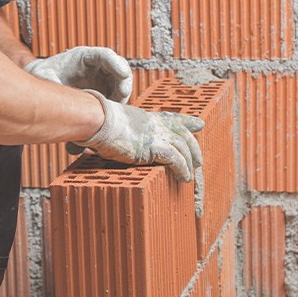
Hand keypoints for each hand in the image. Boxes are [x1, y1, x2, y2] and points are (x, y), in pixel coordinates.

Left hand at [24, 46, 132, 102]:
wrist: (45, 81)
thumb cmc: (45, 73)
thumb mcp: (43, 75)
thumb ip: (50, 80)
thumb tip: (53, 91)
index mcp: (84, 56)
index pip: (105, 56)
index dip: (116, 64)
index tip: (123, 74)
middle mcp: (97, 66)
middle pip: (119, 68)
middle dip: (124, 80)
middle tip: (124, 93)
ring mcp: (103, 78)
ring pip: (121, 83)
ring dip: (123, 94)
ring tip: (117, 106)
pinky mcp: (105, 91)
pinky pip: (117, 96)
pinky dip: (118, 103)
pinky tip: (112, 112)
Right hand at [70, 90, 203, 182]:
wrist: (98, 120)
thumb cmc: (100, 122)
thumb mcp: (116, 123)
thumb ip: (123, 129)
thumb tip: (111, 135)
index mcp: (147, 118)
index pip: (173, 118)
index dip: (187, 122)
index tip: (199, 125)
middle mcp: (155, 125)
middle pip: (183, 134)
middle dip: (194, 149)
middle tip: (199, 162)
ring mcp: (156, 135)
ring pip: (183, 148)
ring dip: (189, 164)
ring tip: (189, 177)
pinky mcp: (154, 147)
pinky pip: (175, 160)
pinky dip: (182, 169)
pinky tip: (183, 178)